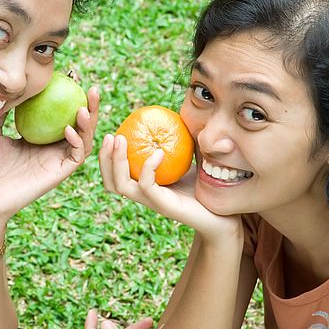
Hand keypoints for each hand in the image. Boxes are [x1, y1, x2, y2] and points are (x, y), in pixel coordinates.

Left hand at [0, 86, 99, 222]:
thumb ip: (2, 111)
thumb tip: (8, 85)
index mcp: (42, 139)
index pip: (63, 114)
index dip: (71, 95)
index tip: (71, 76)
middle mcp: (54, 149)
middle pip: (81, 125)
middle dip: (90, 106)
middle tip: (91, 87)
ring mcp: (58, 161)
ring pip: (85, 140)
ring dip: (89, 123)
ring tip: (85, 105)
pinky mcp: (59, 174)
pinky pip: (76, 156)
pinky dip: (77, 142)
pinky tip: (69, 128)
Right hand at [99, 133, 239, 240]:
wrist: (224, 216)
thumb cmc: (207, 186)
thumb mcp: (191, 157)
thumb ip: (181, 139)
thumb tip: (176, 112)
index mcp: (145, 185)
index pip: (116, 174)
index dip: (108, 156)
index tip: (114, 133)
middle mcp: (144, 195)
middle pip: (110, 181)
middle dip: (104, 158)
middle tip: (110, 136)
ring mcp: (152, 202)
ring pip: (121, 185)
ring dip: (116, 162)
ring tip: (120, 140)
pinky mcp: (164, 206)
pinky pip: (147, 186)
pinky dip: (148, 167)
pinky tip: (158, 152)